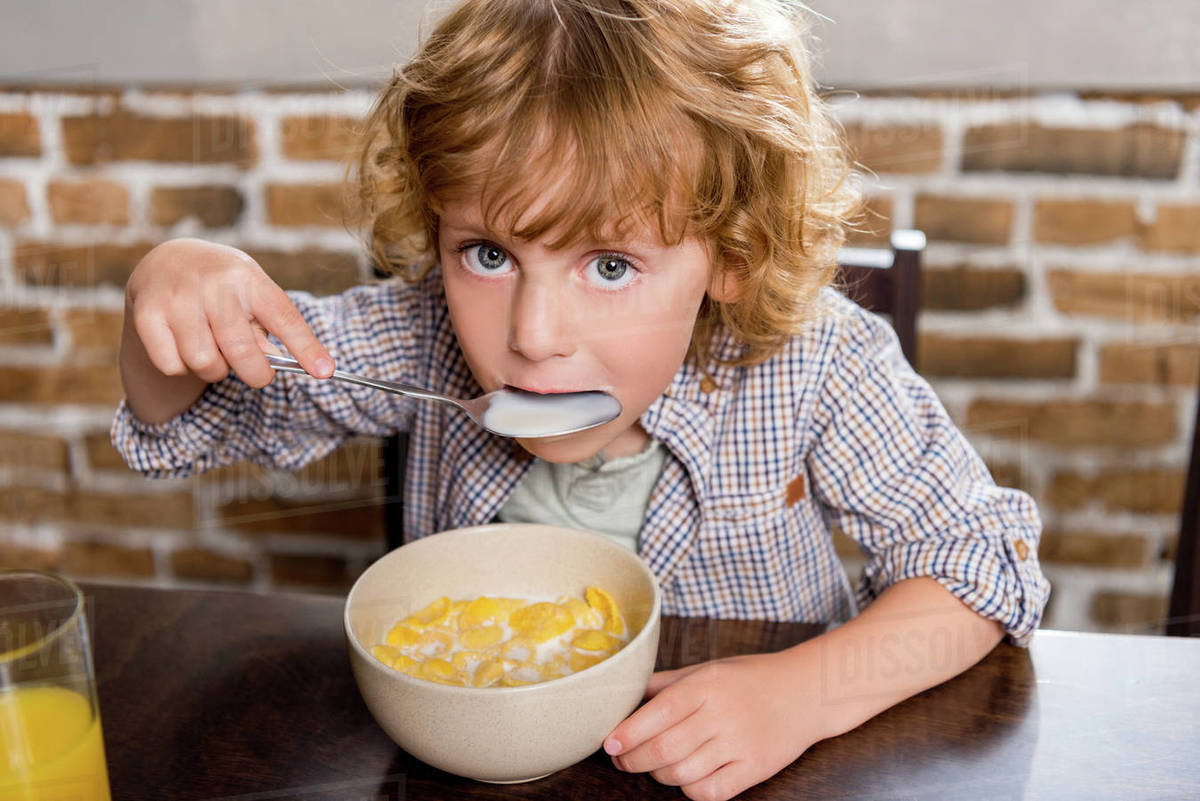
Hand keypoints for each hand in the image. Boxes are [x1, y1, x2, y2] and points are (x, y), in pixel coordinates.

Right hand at [124, 237, 333, 388]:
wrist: (167, 261)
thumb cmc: (224, 287)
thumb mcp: (251, 295)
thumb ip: (267, 329)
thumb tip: (276, 364)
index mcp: (249, 278)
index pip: (284, 317)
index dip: (306, 348)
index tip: (325, 372)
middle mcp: (214, 284)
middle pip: (242, 351)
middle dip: (256, 373)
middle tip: (257, 372)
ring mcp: (177, 298)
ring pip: (205, 363)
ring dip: (214, 368)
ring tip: (213, 348)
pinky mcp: (147, 315)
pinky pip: (173, 366)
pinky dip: (182, 367)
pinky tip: (183, 345)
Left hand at [603, 652, 821, 800]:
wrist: (807, 692)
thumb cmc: (751, 679)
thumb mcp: (708, 669)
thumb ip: (667, 683)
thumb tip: (626, 693)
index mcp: (706, 686)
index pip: (658, 712)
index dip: (629, 731)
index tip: (609, 743)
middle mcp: (720, 715)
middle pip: (664, 748)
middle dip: (633, 760)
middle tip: (623, 759)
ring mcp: (738, 744)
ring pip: (682, 774)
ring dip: (659, 775)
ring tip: (655, 766)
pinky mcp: (754, 769)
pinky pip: (710, 791)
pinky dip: (690, 791)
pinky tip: (687, 779)